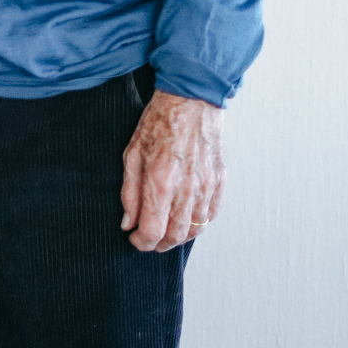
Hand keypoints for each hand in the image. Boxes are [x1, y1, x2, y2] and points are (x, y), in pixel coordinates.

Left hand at [119, 90, 224, 252]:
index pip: (153, 230)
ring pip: (195, 229)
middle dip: (158, 245)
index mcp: (161, 182)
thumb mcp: (131, 154)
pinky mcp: (219, 182)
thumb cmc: (158, 124)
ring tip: (164, 233)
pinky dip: (197, 224)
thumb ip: (130, 193)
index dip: (141, 242)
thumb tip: (128, 223)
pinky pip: (210, 215)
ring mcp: (206, 187)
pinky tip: (184, 220)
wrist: (191, 102)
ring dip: (178, 237)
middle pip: (175, 236)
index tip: (133, 240)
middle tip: (147, 241)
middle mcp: (187, 189)